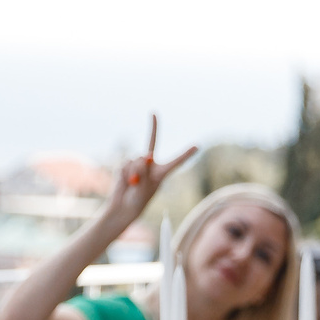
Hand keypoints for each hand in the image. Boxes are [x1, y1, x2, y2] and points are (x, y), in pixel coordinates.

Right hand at [103, 114, 198, 229]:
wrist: (122, 206)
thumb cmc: (138, 200)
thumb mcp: (145, 187)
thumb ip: (146, 171)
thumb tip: (144, 157)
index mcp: (162, 172)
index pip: (176, 161)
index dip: (186, 154)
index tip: (197, 146)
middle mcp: (151, 164)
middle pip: (151, 143)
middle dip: (153, 126)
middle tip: (153, 113)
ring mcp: (137, 163)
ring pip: (137, 158)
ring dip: (134, 172)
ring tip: (133, 183)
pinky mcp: (126, 164)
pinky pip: (126, 163)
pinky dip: (125, 173)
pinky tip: (126, 181)